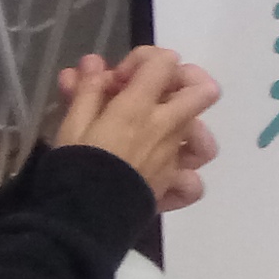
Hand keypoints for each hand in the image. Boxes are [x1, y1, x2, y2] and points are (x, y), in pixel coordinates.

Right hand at [50, 47, 222, 207]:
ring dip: (189, 132)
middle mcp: (166, 129)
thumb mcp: (72, 123)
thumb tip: (94, 62)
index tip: (117, 80)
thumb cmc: (72, 165)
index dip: (144, 60)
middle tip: (154, 93)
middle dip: (182, 82)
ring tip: (162, 134)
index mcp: (139, 108)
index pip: (165, 61)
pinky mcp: (170, 188)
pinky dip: (184, 180)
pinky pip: (193, 185)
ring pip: (206, 140)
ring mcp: (173, 160)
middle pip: (203, 89)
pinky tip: (164, 174)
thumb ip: (88, 90)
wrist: (77, 217)